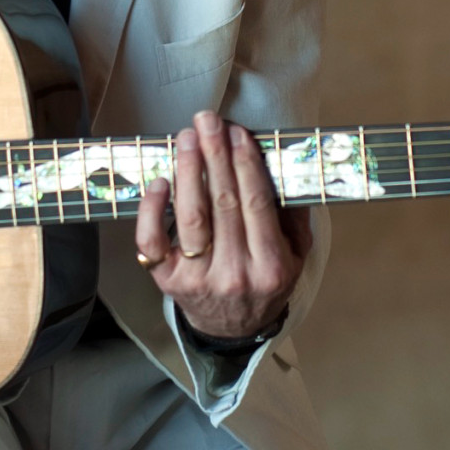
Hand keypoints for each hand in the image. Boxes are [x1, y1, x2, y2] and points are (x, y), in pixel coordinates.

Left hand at [134, 111, 312, 339]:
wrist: (232, 329)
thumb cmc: (264, 283)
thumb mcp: (296, 257)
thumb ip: (294, 216)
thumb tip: (284, 167)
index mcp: (271, 266)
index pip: (257, 204)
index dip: (246, 164)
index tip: (238, 132)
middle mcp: (235, 273)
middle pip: (223, 204)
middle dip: (215, 155)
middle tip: (208, 120)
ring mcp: (198, 278)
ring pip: (191, 217)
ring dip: (189, 170)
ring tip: (188, 137)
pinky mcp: (168, 280)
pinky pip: (153, 242)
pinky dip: (153, 210)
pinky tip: (161, 181)